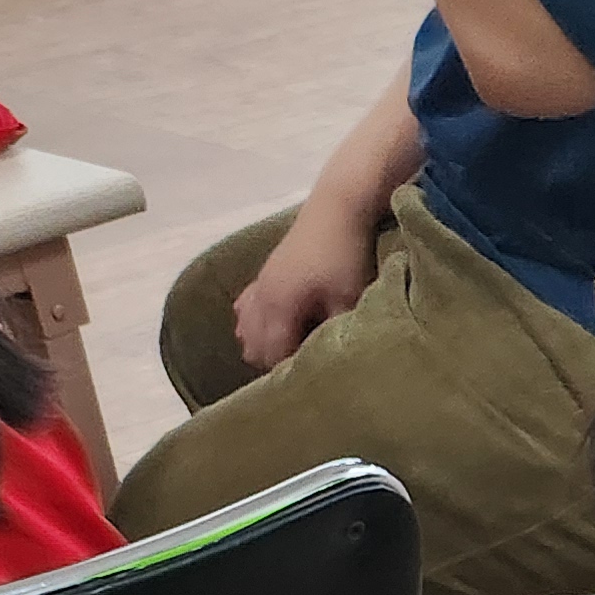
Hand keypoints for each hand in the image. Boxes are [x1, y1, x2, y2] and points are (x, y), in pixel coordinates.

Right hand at [232, 199, 377, 371]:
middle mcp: (261, 299)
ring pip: (248, 328)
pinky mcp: (265, 274)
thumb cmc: (345, 255)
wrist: (336, 207)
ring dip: (264, 344)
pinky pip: (247, 307)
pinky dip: (255, 322)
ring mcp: (260, 285)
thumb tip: (335, 362)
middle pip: (256, 346)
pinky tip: (269, 328)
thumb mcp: (348, 298)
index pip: (274, 356)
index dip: (290, 374)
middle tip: (305, 376)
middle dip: (276, 364)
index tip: (312, 387)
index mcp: (278, 308)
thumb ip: (337, 332)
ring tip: (288, 357)